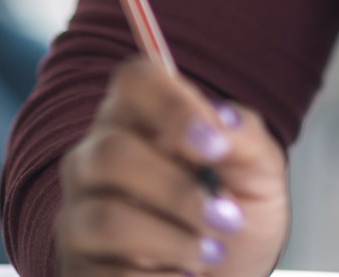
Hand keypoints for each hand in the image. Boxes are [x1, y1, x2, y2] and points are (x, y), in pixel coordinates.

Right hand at [58, 57, 289, 276]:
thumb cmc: (236, 216)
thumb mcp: (260, 173)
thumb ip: (246, 138)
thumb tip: (222, 120)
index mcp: (140, 119)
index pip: (134, 80)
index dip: (173, 108)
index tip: (215, 146)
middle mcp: (96, 159)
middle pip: (111, 154)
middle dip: (178, 191)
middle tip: (225, 216)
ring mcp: (79, 216)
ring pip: (106, 218)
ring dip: (173, 241)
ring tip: (211, 254)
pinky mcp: (78, 269)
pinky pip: (107, 274)